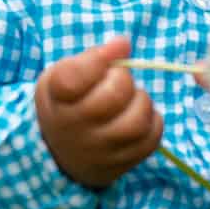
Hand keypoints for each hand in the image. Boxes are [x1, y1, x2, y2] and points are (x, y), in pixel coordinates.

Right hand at [35, 35, 162, 191]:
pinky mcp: (120, 164)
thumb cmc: (67, 103)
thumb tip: (123, 44)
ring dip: (141, 102)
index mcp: (57, 98)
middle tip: (116, 80)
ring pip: (137, 121)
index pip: (75, 76)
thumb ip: (92, 57)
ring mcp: (98, 151)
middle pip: (115, 95)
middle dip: (123, 78)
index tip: (111, 52)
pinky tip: (137, 115)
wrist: (60, 152)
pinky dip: (152, 121)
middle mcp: (74, 129)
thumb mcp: (63, 75)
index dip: (101, 58)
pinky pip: (151, 140)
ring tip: (130, 99)